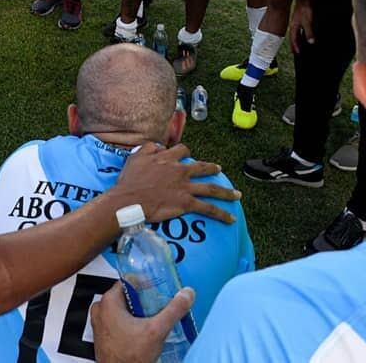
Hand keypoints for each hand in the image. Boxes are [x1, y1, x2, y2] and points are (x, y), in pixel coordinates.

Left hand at [91, 283, 194, 362]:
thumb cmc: (130, 356)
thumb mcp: (157, 330)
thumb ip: (173, 310)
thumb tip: (187, 294)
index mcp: (108, 302)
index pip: (129, 281)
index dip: (146, 284)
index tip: (159, 289)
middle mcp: (101, 309)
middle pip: (127, 295)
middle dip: (144, 299)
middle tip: (160, 305)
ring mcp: (100, 323)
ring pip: (123, 309)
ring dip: (139, 312)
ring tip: (155, 318)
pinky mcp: (103, 335)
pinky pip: (118, 321)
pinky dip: (131, 322)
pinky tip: (144, 330)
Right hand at [113, 143, 240, 223]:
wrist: (130, 199)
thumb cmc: (130, 180)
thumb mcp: (136, 157)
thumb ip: (148, 148)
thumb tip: (158, 147)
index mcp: (168, 159)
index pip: (182, 151)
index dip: (186, 153)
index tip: (186, 156)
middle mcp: (180, 171)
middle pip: (202, 168)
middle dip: (213, 168)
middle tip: (219, 170)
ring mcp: (185, 187)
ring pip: (211, 188)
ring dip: (226, 192)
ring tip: (236, 195)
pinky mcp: (186, 203)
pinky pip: (208, 209)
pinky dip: (221, 214)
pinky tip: (231, 218)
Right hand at [289, 1, 313, 53]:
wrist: (304, 0)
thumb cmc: (305, 10)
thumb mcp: (308, 23)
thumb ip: (309, 32)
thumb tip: (311, 42)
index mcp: (293, 27)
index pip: (293, 39)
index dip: (295, 47)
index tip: (297, 53)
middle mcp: (293, 26)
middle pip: (293, 38)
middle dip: (294, 45)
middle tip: (295, 51)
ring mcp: (296, 23)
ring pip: (295, 34)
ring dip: (296, 40)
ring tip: (298, 45)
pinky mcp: (299, 20)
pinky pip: (298, 30)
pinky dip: (299, 35)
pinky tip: (303, 35)